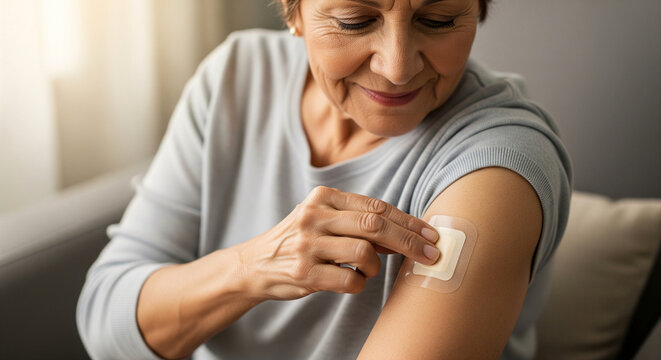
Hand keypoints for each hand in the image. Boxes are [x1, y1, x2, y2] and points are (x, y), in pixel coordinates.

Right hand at [233, 186, 439, 300]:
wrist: (255, 264)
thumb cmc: (298, 240)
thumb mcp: (322, 220)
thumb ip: (357, 222)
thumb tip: (404, 234)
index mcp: (323, 197)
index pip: (375, 207)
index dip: (408, 221)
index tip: (430, 234)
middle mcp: (314, 217)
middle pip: (375, 225)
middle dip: (410, 241)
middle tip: (431, 254)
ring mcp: (307, 245)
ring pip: (364, 253)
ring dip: (375, 266)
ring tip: (367, 269)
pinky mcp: (304, 273)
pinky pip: (350, 280)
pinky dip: (359, 283)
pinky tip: (350, 279)